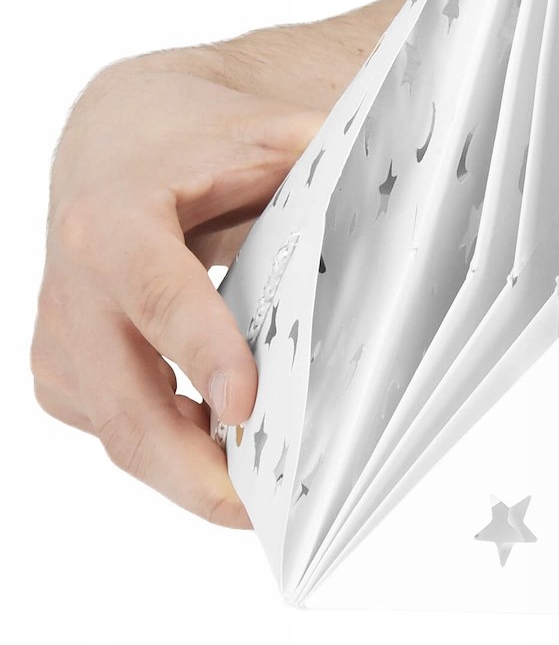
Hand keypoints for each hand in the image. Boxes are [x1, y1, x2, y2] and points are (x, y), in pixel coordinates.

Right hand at [32, 47, 326, 525]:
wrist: (115, 137)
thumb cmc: (194, 140)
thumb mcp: (264, 134)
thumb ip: (326, 170)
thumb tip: (412, 205)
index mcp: (116, 220)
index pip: (157, 296)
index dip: (201, 352)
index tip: (247, 406)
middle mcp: (72, 287)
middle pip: (124, 403)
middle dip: (193, 469)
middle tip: (268, 510)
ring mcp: (60, 338)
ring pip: (120, 434)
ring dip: (189, 476)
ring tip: (269, 501)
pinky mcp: (64, 372)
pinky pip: (118, 432)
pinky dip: (172, 458)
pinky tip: (231, 460)